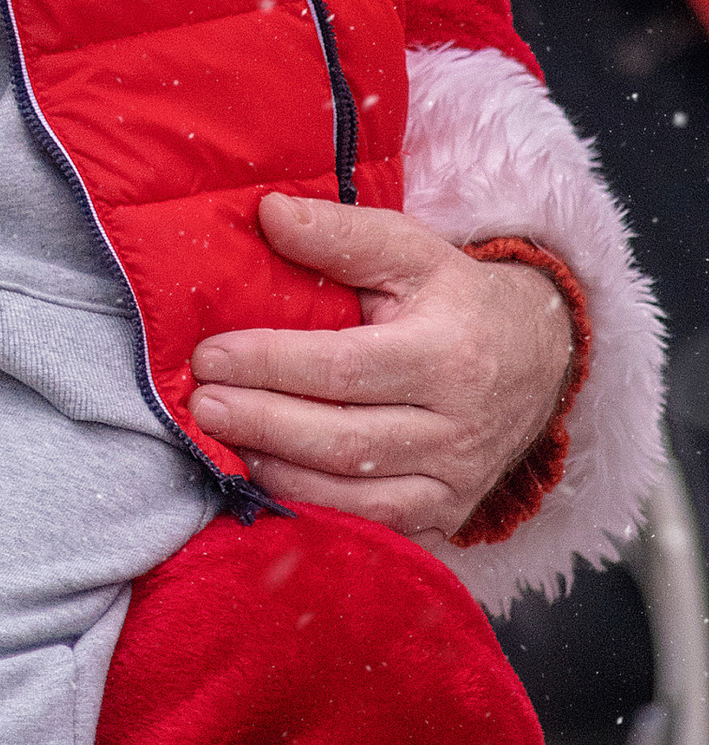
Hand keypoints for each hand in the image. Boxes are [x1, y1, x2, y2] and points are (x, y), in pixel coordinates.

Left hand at [190, 193, 577, 538]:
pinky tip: (270, 486)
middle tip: (201, 405)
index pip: (344, 368)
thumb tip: (269, 214)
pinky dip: (319, 513)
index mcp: (448, 356)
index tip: (208, 356)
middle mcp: (457, 429)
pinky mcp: (449, 516)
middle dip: (262, 423)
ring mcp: (456, 482)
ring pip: (357, 495)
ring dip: (280, 473)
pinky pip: (377, 530)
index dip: (270, 364)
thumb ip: (342, 234)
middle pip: (344, 439)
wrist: (543, 357)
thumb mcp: (412, 251)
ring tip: (222, 444)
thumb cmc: (459, 299)